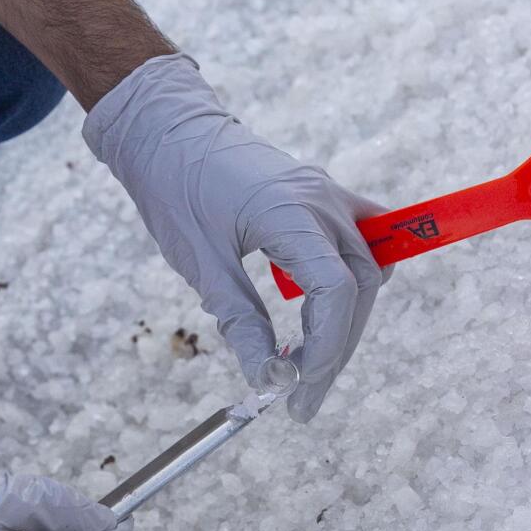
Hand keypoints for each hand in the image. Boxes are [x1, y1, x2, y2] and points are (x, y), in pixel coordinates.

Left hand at [84, 54, 386, 422]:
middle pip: (357, 289)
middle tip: (303, 397)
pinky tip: (329, 313)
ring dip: (342, 322)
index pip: (336, 293)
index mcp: (291, 214)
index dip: (327, 349)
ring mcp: (327, 195)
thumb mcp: (202, 265)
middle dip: (334, 349)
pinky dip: (352, 281)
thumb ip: (242, 324)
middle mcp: (322, 202)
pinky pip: (361, 242)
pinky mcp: (322, 196)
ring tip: (308, 364)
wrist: (167, 133)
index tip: (301, 391)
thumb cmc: (176, 191)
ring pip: (363, 272)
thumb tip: (268, 382)